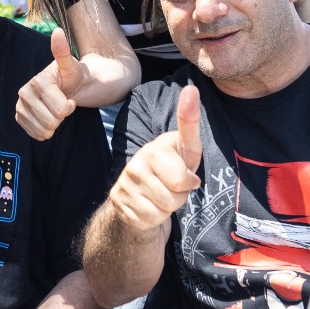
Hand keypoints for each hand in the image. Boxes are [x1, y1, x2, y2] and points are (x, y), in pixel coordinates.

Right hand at [15, 29, 84, 140]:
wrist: (65, 87)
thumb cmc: (71, 76)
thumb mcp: (71, 65)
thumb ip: (63, 51)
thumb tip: (57, 31)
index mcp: (38, 81)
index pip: (61, 110)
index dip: (70, 107)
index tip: (69, 97)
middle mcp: (24, 92)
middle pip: (52, 122)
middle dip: (62, 117)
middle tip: (61, 103)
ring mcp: (20, 105)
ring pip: (44, 131)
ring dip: (54, 124)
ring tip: (54, 110)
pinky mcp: (19, 116)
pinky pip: (35, 134)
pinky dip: (45, 131)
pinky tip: (47, 118)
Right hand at [107, 84, 202, 234]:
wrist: (141, 199)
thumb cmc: (171, 171)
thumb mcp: (186, 151)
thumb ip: (189, 123)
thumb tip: (191, 88)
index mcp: (154, 149)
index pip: (182, 178)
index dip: (188, 182)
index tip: (187, 179)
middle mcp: (136, 163)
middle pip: (175, 195)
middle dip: (180, 197)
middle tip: (172, 189)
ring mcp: (124, 184)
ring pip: (163, 210)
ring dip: (168, 208)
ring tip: (161, 197)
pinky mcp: (118, 203)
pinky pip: (150, 220)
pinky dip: (155, 219)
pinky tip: (149, 207)